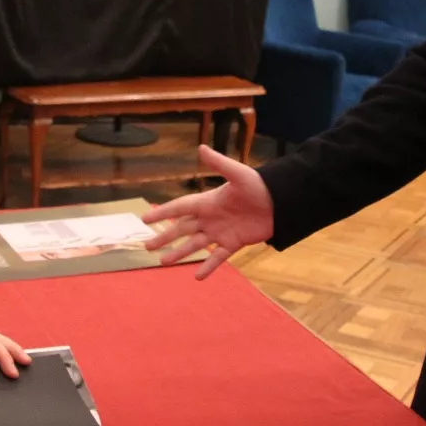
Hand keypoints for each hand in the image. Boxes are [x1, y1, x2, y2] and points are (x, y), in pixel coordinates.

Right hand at [142, 145, 274, 279]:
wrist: (280, 203)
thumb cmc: (259, 186)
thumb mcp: (238, 173)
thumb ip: (219, 163)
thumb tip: (201, 148)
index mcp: (207, 201)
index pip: (179, 207)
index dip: (162, 212)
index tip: (145, 219)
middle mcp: (210, 217)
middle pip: (182, 228)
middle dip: (164, 237)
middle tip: (147, 245)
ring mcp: (220, 232)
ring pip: (194, 244)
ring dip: (179, 253)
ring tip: (163, 262)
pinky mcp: (233, 243)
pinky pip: (217, 257)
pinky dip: (208, 266)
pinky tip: (197, 277)